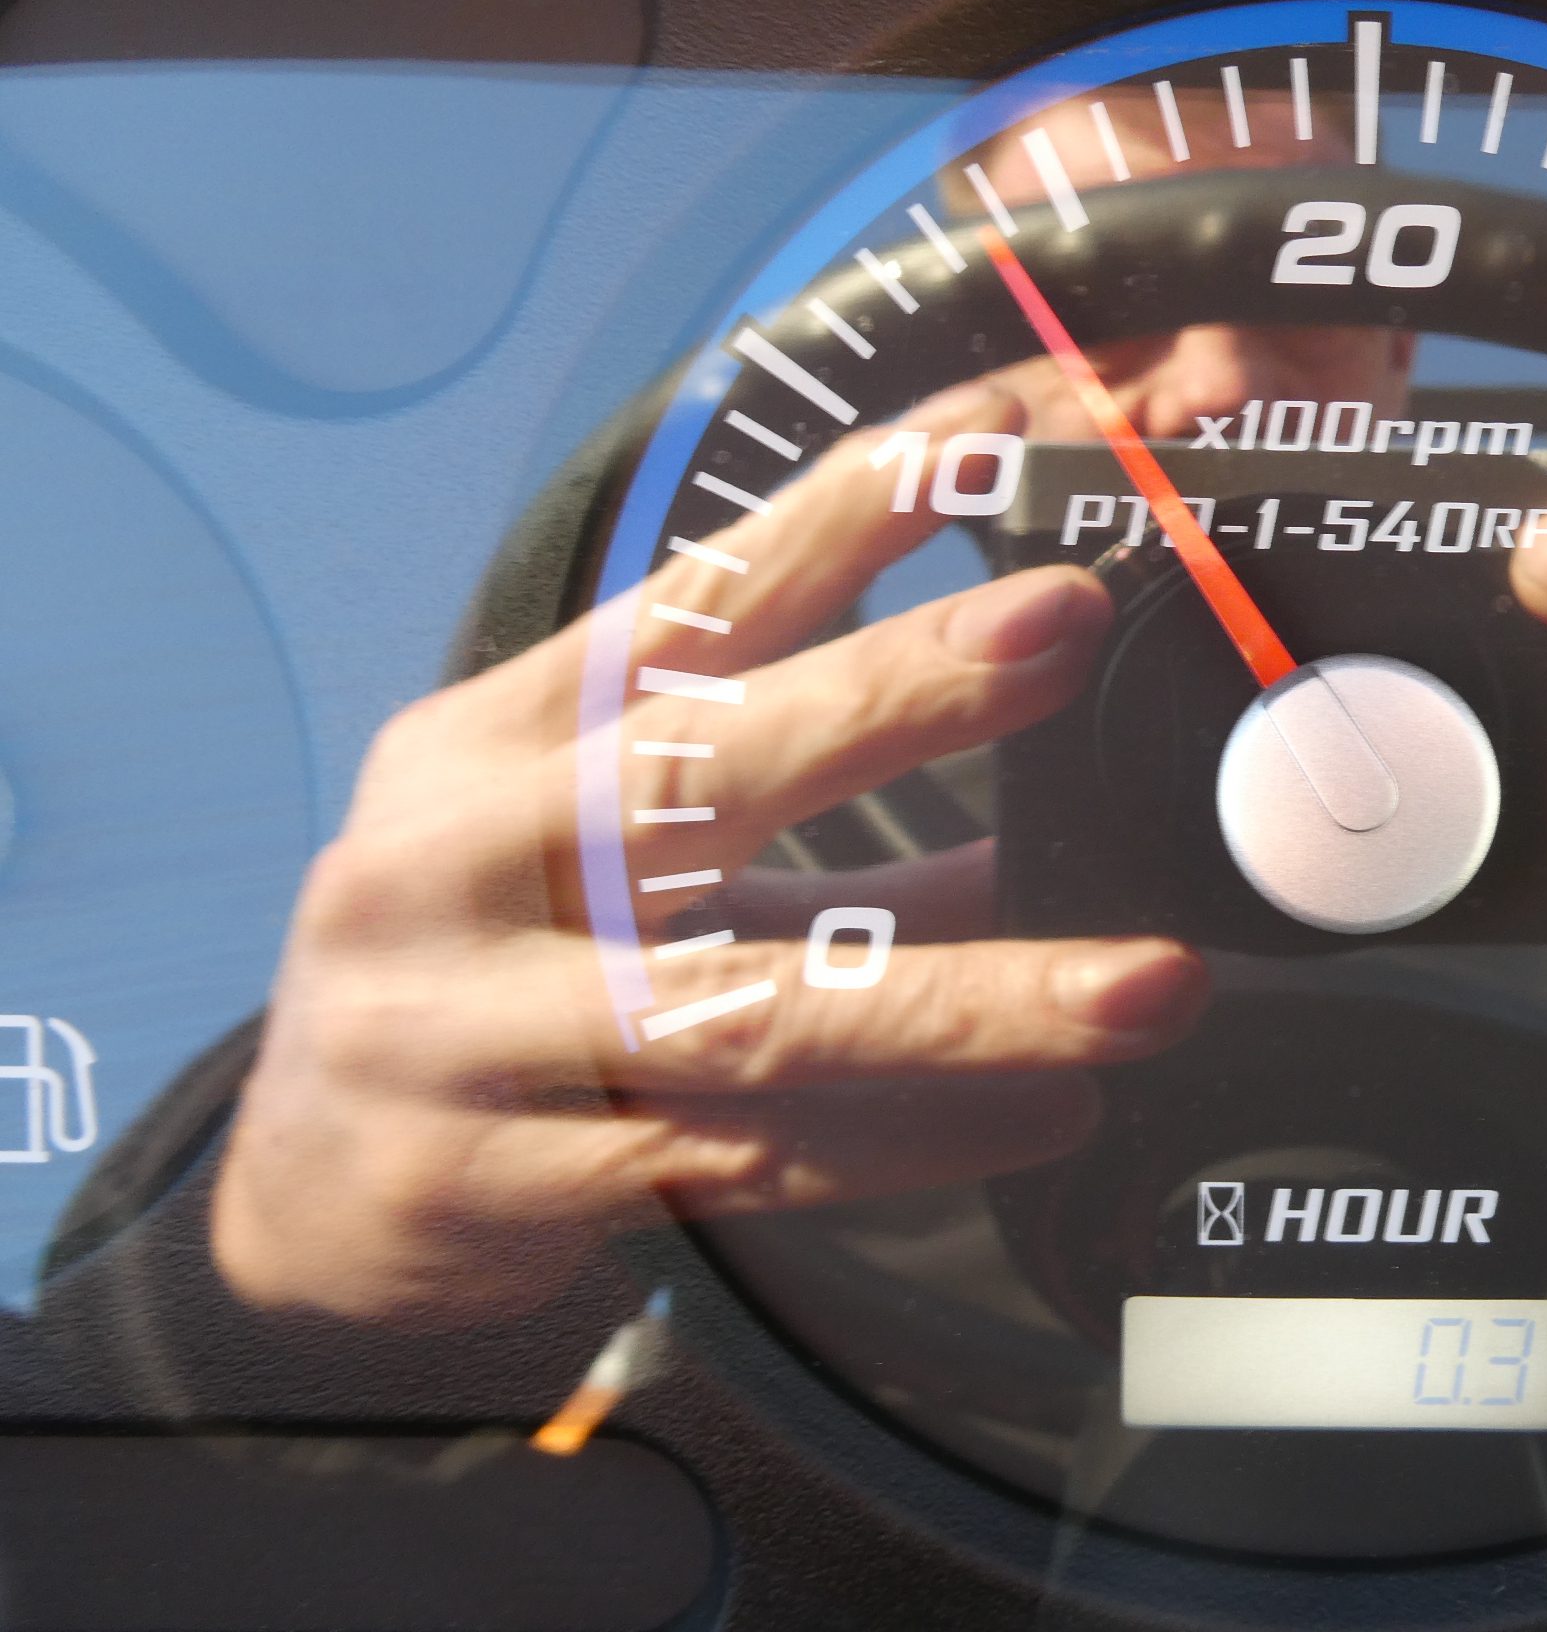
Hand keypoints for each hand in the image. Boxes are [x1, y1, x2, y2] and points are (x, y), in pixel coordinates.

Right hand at [214, 382, 1207, 1326]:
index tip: (985, 438)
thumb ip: (795, 819)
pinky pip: (743, 1164)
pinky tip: (1044, 1115)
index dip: (836, 516)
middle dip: (891, 688)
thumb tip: (1045, 806)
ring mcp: (460, 1030)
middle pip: (692, 766)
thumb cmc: (493, 968)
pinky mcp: (492, 1184)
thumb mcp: (603, 862)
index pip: (677, 604)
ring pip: (745, 1009)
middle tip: (1062, 624)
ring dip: (967, 998)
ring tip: (1153, 985)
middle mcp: (458, 863)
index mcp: (490, 744)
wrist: (306, 1193)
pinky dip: (906, 1142)